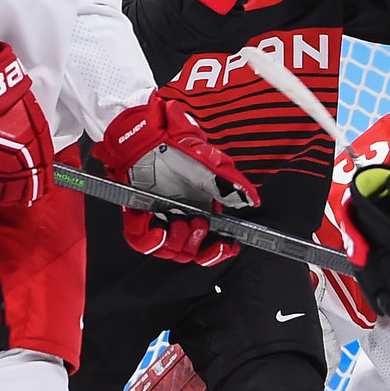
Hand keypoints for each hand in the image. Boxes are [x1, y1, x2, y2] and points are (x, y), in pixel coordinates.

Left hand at [95, 93, 259, 264]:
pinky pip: (141, 241)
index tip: (227, 246)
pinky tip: (159, 232)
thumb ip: (231, 186)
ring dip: (178, 242)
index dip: (219, 250)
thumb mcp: (210, 167)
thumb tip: (251, 201)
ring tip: (180, 222)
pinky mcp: (138, 217)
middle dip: (198, 245)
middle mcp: (181, 219)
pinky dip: (151, 242)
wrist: (148, 138)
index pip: (211, 242)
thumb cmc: (177, 150)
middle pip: (190, 252)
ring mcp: (159, 220)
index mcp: (201, 211)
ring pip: (169, 250)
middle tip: (199, 225)